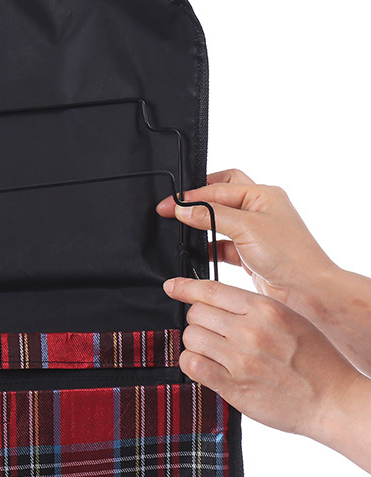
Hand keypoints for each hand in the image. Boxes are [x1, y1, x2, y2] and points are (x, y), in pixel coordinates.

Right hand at [156, 168, 335, 304]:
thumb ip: (211, 215)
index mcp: (262, 194)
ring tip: (182, 231)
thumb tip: (182, 209)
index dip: (192, 195)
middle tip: (176, 208)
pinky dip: (207, 248)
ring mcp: (254, 232)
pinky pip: (221, 245)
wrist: (308, 291)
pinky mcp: (249, 253)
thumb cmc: (289, 255)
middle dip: (198, 200)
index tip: (169, 205)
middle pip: (220, 194)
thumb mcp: (245, 228)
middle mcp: (259, 209)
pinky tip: (196, 253)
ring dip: (202, 226)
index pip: (219, 186)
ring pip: (219, 221)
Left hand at [164, 276, 364, 444]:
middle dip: (197, 321)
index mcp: (265, 309)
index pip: (211, 290)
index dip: (186, 288)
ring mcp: (241, 359)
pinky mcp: (233, 386)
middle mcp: (250, 331)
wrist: (333, 400)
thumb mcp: (289, 319)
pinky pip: (192, 365)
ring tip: (212, 352)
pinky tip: (204, 367)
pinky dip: (191, 364)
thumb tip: (214, 300)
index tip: (172, 287)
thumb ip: (253, 309)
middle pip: (196, 313)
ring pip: (191, 338)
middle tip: (210, 332)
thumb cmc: (315, 360)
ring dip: (195, 344)